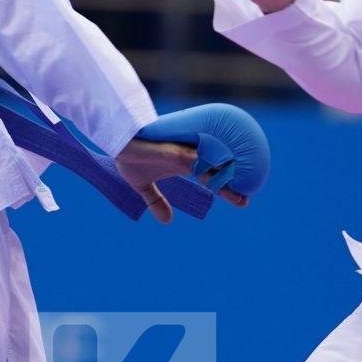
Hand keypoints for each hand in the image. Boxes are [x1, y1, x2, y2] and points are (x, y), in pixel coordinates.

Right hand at [114, 138, 249, 223]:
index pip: (212, 179)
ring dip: (221, 175)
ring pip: (207, 163)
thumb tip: (167, 221)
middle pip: (215, 171)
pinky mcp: (169, 150)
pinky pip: (188, 156)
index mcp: (185, 166)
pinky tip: (212, 171)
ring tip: (237, 188)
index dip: (227, 190)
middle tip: (245, 201)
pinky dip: (200, 163)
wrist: (116, 140)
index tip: (243, 202)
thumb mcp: (143, 185)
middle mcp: (188, 158)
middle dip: (230, 185)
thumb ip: (156, 201)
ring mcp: (181, 153)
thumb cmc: (131, 156)